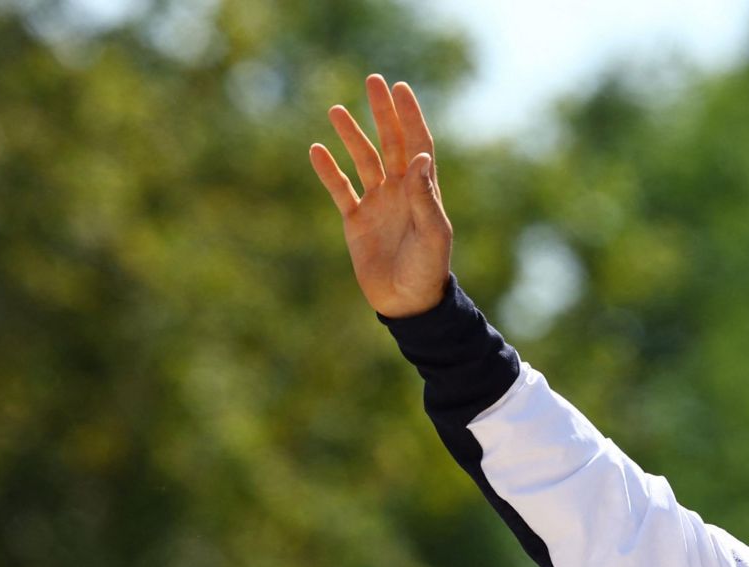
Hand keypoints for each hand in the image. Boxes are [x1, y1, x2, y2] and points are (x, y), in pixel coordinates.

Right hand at [309, 75, 452, 317]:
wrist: (407, 304)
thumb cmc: (427, 271)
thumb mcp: (432, 235)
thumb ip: (425, 198)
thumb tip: (420, 156)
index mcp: (422, 192)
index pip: (417, 144)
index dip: (410, 116)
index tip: (400, 88)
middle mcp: (400, 192)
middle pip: (390, 143)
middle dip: (382, 113)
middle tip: (373, 80)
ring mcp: (377, 204)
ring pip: (362, 160)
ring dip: (351, 135)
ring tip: (337, 109)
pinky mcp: (355, 221)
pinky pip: (340, 189)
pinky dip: (328, 171)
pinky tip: (316, 149)